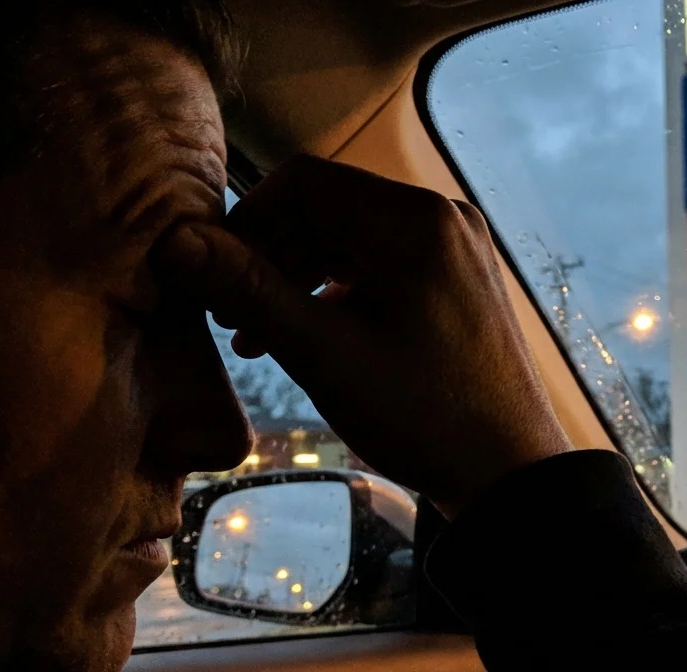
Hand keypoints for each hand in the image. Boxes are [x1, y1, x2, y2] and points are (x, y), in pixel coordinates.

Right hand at [155, 156, 571, 516]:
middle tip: (226, 314)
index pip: (305, 181)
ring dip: (298, 276)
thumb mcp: (324, 355)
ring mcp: (457, 248)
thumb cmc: (424, 417)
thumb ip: (250, 291)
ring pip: (353, 237)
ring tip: (255, 336)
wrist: (510, 474)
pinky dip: (339, 291)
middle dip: (270, 253)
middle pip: (329, 207)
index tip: (213, 274)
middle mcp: (443, 217)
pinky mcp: (460, 279)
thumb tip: (176, 241)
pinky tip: (308, 335)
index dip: (247, 219)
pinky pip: (384, 264)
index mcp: (415, 221)